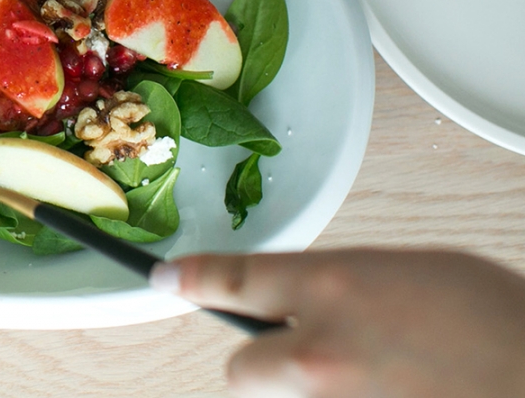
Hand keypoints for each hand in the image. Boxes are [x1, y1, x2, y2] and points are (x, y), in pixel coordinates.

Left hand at [152, 249, 524, 397]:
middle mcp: (319, 351)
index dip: (193, 279)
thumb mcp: (412, 274)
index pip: (233, 279)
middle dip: (266, 364)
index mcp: (332, 287)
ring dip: (316, 394)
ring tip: (383, 381)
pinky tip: (395, 391)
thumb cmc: (499, 324)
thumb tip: (313, 301)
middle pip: (239, 369)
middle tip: (311, 359)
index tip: (168, 279)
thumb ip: (345, 287)